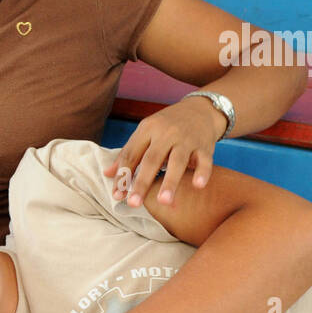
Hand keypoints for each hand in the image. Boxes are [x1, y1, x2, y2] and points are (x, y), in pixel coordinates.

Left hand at [103, 96, 226, 206]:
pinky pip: (204, 160)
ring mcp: (186, 139)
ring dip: (170, 182)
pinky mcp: (205, 146)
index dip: (123, 175)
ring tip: (164, 201)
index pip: (131, 154)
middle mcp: (166, 133)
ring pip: (177, 161)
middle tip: (134, 203)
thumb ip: (128, 153)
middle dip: (142, 182)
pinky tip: (198, 185)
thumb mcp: (145, 133)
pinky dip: (202, 172)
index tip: (116, 196)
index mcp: (147, 129)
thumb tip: (106, 174)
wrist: (200, 109)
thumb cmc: (167, 125)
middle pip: (152, 160)